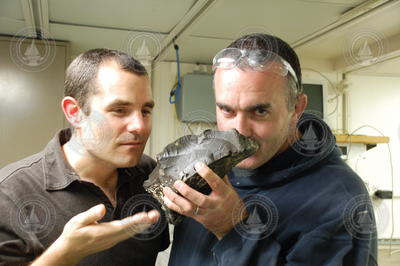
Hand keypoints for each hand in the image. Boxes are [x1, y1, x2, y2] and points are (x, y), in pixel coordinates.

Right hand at [32, 204, 159, 265]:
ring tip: (154, 217)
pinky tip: (143, 223)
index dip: (134, 221)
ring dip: (143, 225)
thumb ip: (90, 215)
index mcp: (102, 233)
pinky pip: (127, 233)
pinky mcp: (112, 240)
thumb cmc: (73, 235)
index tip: (145, 216)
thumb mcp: (77, 222)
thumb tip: (102, 207)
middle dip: (144, 222)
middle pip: (130, 230)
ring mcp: (112, 240)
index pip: (122, 226)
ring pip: (130, 232)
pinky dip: (136, 227)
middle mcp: (110, 238)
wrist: (69, 250)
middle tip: (156, 215)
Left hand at [162, 162, 246, 239]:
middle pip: (200, 200)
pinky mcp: (198, 219)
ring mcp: (205, 213)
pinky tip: (166, 199)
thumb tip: (214, 161)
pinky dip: (174, 207)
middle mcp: (214, 204)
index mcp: (223, 194)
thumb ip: (221, 176)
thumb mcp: (230, 188)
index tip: (198, 165)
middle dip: (187, 192)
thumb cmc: (231, 203)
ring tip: (166, 190)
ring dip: (176, 200)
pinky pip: (184, 213)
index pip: (216, 183)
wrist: (232, 225)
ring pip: (189, 208)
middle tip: (177, 182)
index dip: (207, 174)